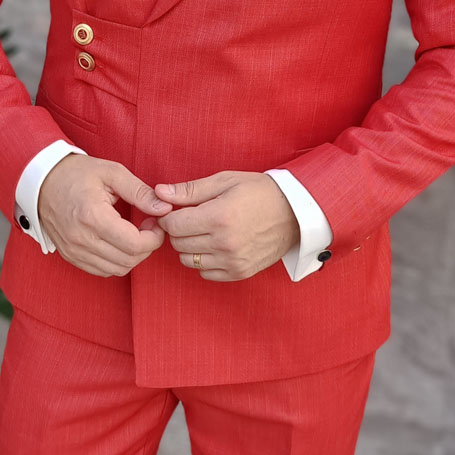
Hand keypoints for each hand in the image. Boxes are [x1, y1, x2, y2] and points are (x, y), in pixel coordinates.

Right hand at [39, 153, 173, 276]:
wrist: (41, 181)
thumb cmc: (77, 173)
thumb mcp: (112, 173)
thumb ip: (140, 192)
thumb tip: (164, 209)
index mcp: (92, 216)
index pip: (134, 244)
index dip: (154, 238)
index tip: (156, 222)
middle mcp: (81, 239)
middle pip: (128, 260)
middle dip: (147, 247)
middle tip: (148, 227)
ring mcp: (74, 250)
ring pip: (117, 269)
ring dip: (133, 256)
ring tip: (134, 234)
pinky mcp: (70, 256)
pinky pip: (102, 271)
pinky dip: (117, 262)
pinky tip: (119, 242)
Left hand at [153, 171, 300, 280]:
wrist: (295, 212)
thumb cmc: (259, 192)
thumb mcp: (225, 181)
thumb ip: (190, 190)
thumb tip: (159, 192)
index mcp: (218, 216)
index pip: (172, 225)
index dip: (169, 216)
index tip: (177, 211)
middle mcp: (224, 243)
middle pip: (178, 243)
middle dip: (179, 231)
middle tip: (192, 219)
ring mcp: (233, 261)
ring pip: (188, 260)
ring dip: (190, 247)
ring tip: (205, 232)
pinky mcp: (240, 272)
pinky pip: (205, 273)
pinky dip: (204, 261)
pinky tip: (215, 246)